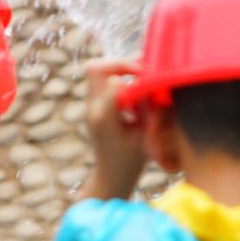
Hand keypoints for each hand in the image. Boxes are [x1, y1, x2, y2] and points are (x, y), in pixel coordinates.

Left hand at [84, 58, 148, 198]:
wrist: (111, 177)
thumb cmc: (132, 161)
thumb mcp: (145, 136)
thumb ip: (146, 108)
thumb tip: (149, 80)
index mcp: (104, 118)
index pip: (112, 79)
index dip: (132, 72)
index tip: (148, 77)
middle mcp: (92, 109)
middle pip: (96, 68)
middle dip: (121, 64)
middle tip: (142, 71)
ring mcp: (90, 107)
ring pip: (96, 71)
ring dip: (119, 69)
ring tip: (139, 77)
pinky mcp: (93, 107)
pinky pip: (100, 81)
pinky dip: (117, 78)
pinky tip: (133, 89)